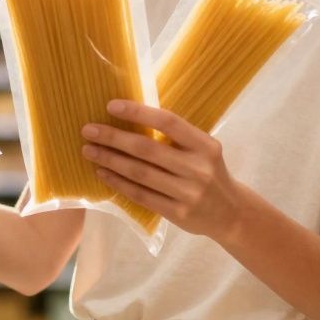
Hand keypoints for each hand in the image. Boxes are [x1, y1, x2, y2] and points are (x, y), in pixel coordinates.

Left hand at [82, 100, 241, 239]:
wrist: (231, 213)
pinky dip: (119, 183)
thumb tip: (131, 116)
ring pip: (140, 173)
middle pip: (147, 149)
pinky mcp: (177, 213)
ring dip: (110, 160)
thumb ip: (176, 137)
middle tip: (88, 130)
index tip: (111, 106)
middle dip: (114, 138)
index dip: (139, 112)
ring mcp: (188, 193)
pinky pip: (141, 195)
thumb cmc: (208, 173)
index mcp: (205, 146)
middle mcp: (198, 168)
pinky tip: (103, 173)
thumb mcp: (203, 150)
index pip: (169, 122)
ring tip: (89, 150)